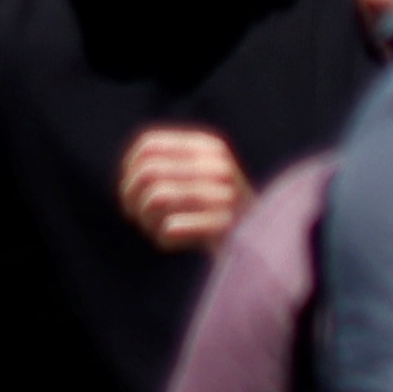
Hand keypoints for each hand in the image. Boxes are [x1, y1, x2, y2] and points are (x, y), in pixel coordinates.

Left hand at [112, 123, 252, 251]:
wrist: (262, 247)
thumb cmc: (216, 213)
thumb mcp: (199, 177)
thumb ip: (168, 166)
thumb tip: (129, 171)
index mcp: (208, 147)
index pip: (149, 144)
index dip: (129, 168)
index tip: (129, 190)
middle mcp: (218, 166)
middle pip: (148, 172)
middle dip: (131, 197)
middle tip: (135, 214)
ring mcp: (224, 195)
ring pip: (156, 198)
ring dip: (146, 219)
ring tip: (154, 228)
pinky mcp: (224, 226)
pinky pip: (171, 227)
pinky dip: (162, 238)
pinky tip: (172, 240)